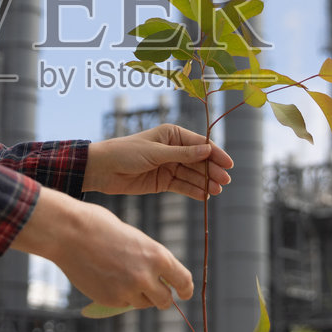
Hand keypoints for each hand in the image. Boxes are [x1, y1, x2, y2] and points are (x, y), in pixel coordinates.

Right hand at [12, 187, 194, 308]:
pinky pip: (122, 304)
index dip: (185, 290)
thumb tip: (157, 278)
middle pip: (165, 301)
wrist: (69, 233)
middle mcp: (147, 277)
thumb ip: (148, 258)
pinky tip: (106, 278)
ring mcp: (128, 291)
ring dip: (138, 296)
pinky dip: (119, 296)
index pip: (184, 281)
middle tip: (153, 291)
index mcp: (158, 256)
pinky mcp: (110, 300)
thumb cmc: (100, 227)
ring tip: (121, 275)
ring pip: (143, 303)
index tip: (184, 294)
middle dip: (160, 297)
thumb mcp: (134, 238)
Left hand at [82, 123, 233, 199]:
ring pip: (192, 175)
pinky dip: (193, 191)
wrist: (102, 170)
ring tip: (217, 191)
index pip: (199, 143)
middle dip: (212, 170)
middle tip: (225, 181)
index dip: (215, 153)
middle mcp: (173, 150)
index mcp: (172, 135)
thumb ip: (182, 154)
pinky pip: (182, 186)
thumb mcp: (155, 152)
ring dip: (205, 182)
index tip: (229, 164)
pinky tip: (205, 196)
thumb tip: (207, 150)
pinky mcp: (163, 182)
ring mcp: (169, 166)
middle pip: (198, 161)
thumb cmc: (126, 153)